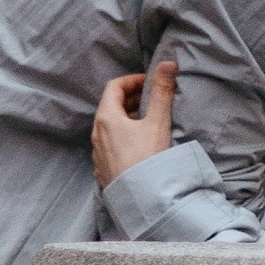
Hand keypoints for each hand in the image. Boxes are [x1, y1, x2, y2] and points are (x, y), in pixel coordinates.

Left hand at [92, 59, 176, 187]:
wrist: (141, 200)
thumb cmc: (148, 159)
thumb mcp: (157, 122)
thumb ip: (162, 92)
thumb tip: (168, 64)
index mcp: (106, 118)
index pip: (114, 87)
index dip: (133, 80)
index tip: (150, 83)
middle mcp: (96, 133)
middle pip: (110, 107)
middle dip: (131, 100)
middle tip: (151, 101)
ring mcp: (98, 153)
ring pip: (109, 128)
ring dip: (127, 120)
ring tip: (147, 124)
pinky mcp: (103, 170)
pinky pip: (110, 147)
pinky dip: (123, 139)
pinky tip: (138, 148)